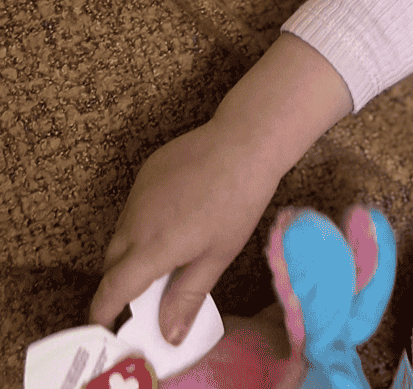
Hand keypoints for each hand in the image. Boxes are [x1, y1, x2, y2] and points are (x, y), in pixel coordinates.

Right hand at [89, 118, 281, 345]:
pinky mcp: (145, 172)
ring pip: (121, 231)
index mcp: (151, 248)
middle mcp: (135, 221)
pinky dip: (143, 220)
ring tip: (168, 249)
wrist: (243, 142)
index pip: (111, 289)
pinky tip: (175, 214)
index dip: (103, 310)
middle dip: (120, 280)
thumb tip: (169, 334)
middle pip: (111, 261)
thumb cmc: (237, 201)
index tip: (104, 323)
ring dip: (132, 248)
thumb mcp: (217, 255)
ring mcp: (137, 193)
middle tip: (147, 289)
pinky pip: (134, 206)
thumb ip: (187, 296)